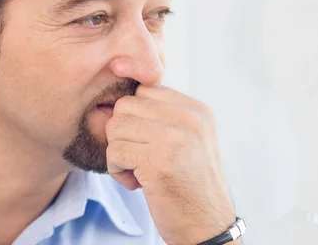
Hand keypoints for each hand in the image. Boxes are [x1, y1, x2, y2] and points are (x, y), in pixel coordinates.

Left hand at [105, 85, 235, 244]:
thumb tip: (110, 103)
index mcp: (196, 110)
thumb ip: (161, 116)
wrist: (207, 225)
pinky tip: (137, 183)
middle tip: (138, 158)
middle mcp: (189, 118)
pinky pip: (114, 151)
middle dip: (122, 133)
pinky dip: (117, 170)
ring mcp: (176, 137)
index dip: (135, 117)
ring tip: (139, 171)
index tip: (146, 142)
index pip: (144, 90)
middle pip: (126, 105)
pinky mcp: (159, 160)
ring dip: (118, 153)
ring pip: (116, 126)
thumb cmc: (189, 184)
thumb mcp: (186, 139)